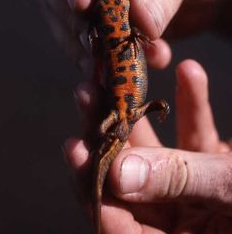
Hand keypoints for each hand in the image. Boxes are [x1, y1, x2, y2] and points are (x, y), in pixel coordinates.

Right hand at [35, 0, 231, 67]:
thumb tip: (140, 24)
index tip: (83, 4)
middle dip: (73, 17)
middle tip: (92, 48)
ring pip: (64, 11)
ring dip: (84, 43)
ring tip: (107, 68)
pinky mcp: (95, 6)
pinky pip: (85, 31)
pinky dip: (99, 54)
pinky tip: (119, 71)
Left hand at [64, 60, 231, 232]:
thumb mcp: (227, 191)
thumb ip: (178, 180)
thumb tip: (118, 172)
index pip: (115, 221)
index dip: (92, 185)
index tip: (74, 148)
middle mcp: (174, 219)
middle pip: (127, 176)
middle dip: (107, 131)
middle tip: (87, 94)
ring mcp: (189, 191)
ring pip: (155, 150)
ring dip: (141, 109)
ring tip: (122, 73)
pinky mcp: (209, 166)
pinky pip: (194, 135)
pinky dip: (192, 105)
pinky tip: (188, 72)